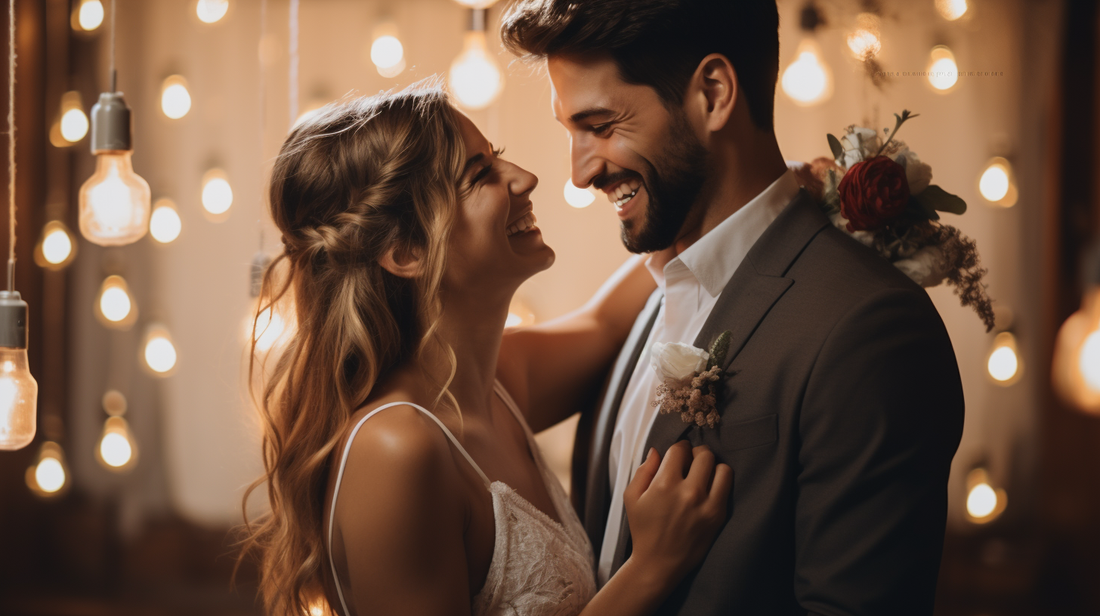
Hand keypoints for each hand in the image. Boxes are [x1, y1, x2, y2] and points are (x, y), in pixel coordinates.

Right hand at [622, 441, 731, 583]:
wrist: (659, 563)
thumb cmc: (643, 530)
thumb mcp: (632, 498)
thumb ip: (644, 470)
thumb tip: (656, 451)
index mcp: (664, 485)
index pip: (680, 450)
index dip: (678, 449)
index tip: (677, 456)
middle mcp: (688, 492)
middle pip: (703, 454)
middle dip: (696, 454)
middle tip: (691, 463)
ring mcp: (706, 504)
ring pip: (721, 467)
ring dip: (712, 467)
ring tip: (703, 475)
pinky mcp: (717, 515)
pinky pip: (727, 485)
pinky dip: (720, 481)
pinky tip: (709, 488)